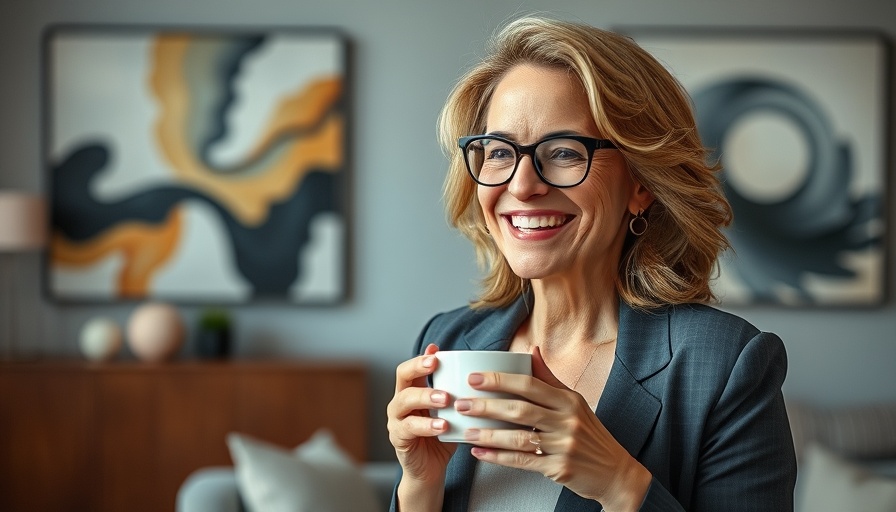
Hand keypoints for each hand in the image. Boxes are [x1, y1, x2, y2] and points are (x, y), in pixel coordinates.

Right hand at [386, 343, 455, 486]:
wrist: (430, 471)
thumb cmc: (442, 438)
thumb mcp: (451, 412)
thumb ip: (457, 394)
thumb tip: (477, 375)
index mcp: (412, 392)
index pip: (411, 368)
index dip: (422, 358)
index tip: (436, 351)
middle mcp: (400, 403)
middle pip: (403, 377)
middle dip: (419, 368)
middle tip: (436, 365)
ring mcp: (396, 420)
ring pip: (404, 400)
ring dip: (426, 396)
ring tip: (445, 398)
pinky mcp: (398, 438)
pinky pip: (410, 427)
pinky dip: (427, 425)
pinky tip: (442, 425)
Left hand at [456, 347, 650, 510]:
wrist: (615, 472)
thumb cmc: (590, 434)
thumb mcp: (575, 403)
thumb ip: (550, 378)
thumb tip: (531, 350)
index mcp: (569, 400)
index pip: (530, 384)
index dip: (500, 380)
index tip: (474, 378)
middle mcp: (568, 420)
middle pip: (520, 409)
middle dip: (486, 405)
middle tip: (461, 403)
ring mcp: (564, 446)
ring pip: (518, 437)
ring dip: (488, 434)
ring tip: (466, 430)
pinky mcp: (559, 469)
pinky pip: (522, 461)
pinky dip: (498, 457)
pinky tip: (479, 452)